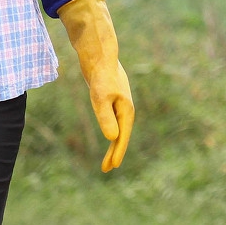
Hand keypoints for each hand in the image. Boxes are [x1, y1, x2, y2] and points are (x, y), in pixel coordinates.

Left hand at [57, 0, 133, 171]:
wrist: (99, 54)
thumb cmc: (100, 75)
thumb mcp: (100, 98)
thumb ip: (106, 118)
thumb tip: (112, 138)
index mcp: (126, 109)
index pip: (122, 136)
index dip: (117, 152)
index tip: (111, 167)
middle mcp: (125, 108)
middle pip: (121, 134)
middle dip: (114, 152)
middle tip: (106, 170)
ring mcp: (119, 103)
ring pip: (117, 128)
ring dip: (113, 144)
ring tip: (106, 159)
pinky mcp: (112, 98)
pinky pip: (112, 119)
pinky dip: (110, 131)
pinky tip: (108, 134)